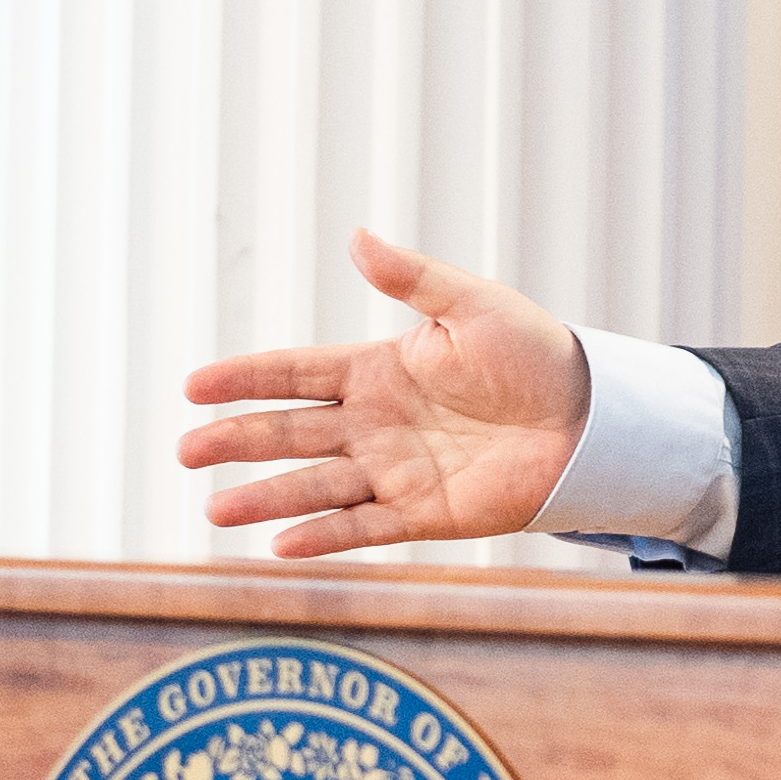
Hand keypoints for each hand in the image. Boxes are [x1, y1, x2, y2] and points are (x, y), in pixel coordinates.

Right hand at [177, 231, 595, 558]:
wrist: (594, 418)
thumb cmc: (537, 355)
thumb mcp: (473, 306)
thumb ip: (413, 279)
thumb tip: (357, 236)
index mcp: (380, 369)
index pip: (296, 373)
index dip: (245, 379)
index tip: (193, 386)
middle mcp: (377, 422)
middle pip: (292, 432)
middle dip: (238, 442)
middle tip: (186, 450)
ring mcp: (397, 470)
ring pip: (317, 486)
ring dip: (266, 497)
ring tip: (214, 510)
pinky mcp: (427, 513)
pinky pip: (365, 526)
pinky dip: (324, 535)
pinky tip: (280, 544)